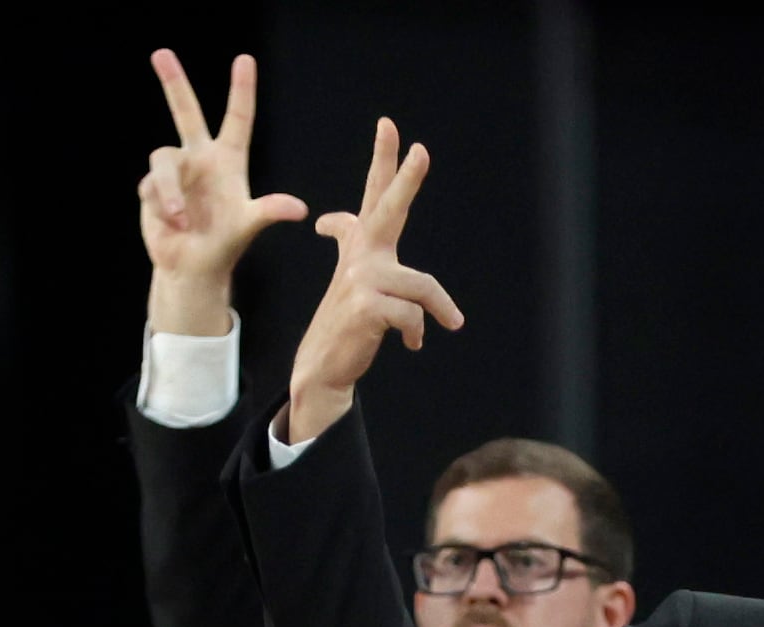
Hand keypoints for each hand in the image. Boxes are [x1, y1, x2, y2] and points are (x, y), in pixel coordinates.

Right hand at [141, 50, 306, 335]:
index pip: (237, 119)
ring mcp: (175, 171)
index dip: (241, 90)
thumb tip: (300, 209)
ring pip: (163, 161)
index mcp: (228, 161)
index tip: (245, 59)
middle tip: (161, 52)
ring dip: (170, 191)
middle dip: (174, 83)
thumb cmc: (224, 246)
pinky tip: (172, 223)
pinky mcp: (151, 185)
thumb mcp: (248, 226)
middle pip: (185, 112)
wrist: (193, 267)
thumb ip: (269, 211)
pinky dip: (163, 206)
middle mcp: (200, 158)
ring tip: (181, 219)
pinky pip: (151, 185)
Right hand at [286, 118, 463, 444]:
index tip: (390, 125)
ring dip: (438, 310)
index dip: (383, 161)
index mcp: (362, 246)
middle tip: (421, 150)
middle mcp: (361, 255)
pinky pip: (414, 316)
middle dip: (406, 180)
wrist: (324, 364)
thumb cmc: (346, 320)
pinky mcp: (368, 305)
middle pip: (388, 210)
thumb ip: (348, 243)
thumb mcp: (352, 278)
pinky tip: (409, 344)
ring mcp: (361, 279)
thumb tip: (330, 221)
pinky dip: (417, 332)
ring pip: (422, 287)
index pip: (374, 196)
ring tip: (439, 327)